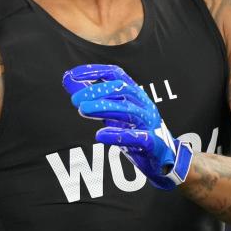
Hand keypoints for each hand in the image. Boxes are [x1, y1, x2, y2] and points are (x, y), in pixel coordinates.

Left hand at [62, 64, 192, 189]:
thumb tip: (67, 79)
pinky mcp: (152, 143)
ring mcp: (149, 123)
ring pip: (127, 110)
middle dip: (96, 91)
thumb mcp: (112, 113)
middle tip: (75, 100)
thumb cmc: (135, 131)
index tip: (73, 75)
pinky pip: (137, 137)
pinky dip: (118, 135)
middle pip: (121, 89)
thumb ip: (91, 97)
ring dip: (103, 108)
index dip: (95, 71)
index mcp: (135, 94)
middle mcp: (143, 104)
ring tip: (82, 110)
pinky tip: (100, 135)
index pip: (116, 73)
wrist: (163, 159)